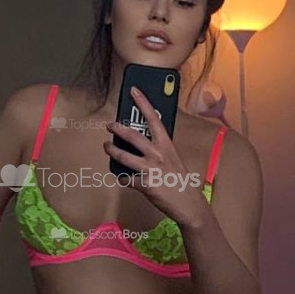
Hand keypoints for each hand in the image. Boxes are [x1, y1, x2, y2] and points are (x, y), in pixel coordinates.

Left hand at [103, 85, 209, 227]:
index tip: (133, 90)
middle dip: (117, 129)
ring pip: (123, 156)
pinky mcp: (144, 184)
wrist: (187, 203)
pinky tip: (124, 179)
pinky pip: (125, 179)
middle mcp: (158, 154)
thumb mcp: (172, 158)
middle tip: (110, 126)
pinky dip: (122, 178)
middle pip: (132, 135)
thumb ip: (159, 149)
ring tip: (106, 147)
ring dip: (112, 150)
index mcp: (166, 144)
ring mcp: (150, 169)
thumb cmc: (180, 180)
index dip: (143, 103)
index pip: (153, 118)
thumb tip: (142, 142)